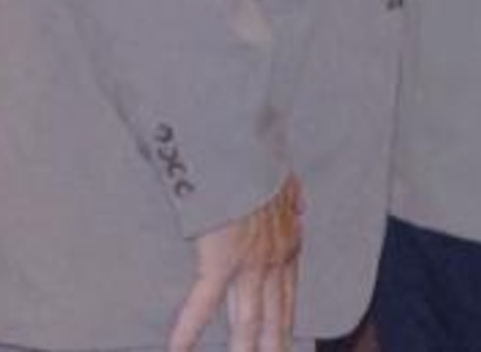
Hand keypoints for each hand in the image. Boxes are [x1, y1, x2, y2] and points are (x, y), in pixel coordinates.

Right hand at [168, 175, 301, 351]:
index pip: (287, 296)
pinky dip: (189, 329)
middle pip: (275, 317)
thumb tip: (301, 207)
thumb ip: (292, 199)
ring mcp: (250, 263)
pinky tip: (179, 350)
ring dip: (246, 349)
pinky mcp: (222, 260)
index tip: (285, 344)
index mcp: (286, 244)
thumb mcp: (286, 182)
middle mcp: (273, 260)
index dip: (285, 324)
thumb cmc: (258, 162)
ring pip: (248, 320)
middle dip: (275, 345)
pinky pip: (204, 303)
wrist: (242, 150)